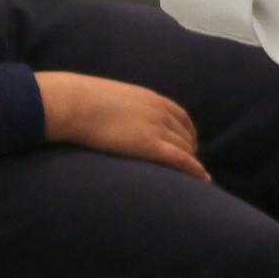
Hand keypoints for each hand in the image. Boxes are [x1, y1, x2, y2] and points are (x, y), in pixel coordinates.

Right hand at [36, 71, 210, 182]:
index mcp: (151, 98)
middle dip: (191, 150)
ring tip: (195, 177)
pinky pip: (180, 158)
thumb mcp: (112, 98)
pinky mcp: (149, 145)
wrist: (75, 103)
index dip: (188, 132)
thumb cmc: (83, 101)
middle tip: (190, 166)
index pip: (181, 116)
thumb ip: (123, 107)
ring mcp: (156, 128)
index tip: (189, 144)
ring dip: (192, 162)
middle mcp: (159, 112)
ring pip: (185, 148)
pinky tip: (203, 179)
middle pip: (185, 134)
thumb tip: (116, 117)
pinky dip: (194, 169)